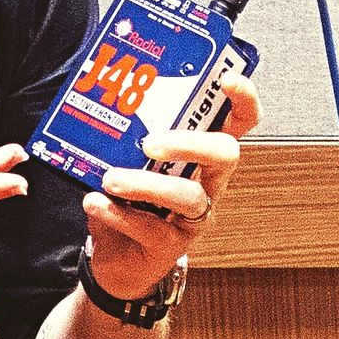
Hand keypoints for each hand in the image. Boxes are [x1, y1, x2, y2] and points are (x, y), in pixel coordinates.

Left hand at [81, 73, 261, 299]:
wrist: (115, 257)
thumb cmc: (126, 200)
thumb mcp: (124, 162)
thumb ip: (121, 135)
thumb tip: (97, 98)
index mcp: (200, 155)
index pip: (238, 123)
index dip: (243, 100)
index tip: (228, 80)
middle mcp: (207, 183)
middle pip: (225, 155)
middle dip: (190, 143)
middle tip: (150, 143)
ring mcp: (192, 217)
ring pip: (188, 196)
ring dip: (147, 184)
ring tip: (111, 179)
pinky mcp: (171, 245)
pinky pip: (152, 229)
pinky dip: (119, 214)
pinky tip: (94, 202)